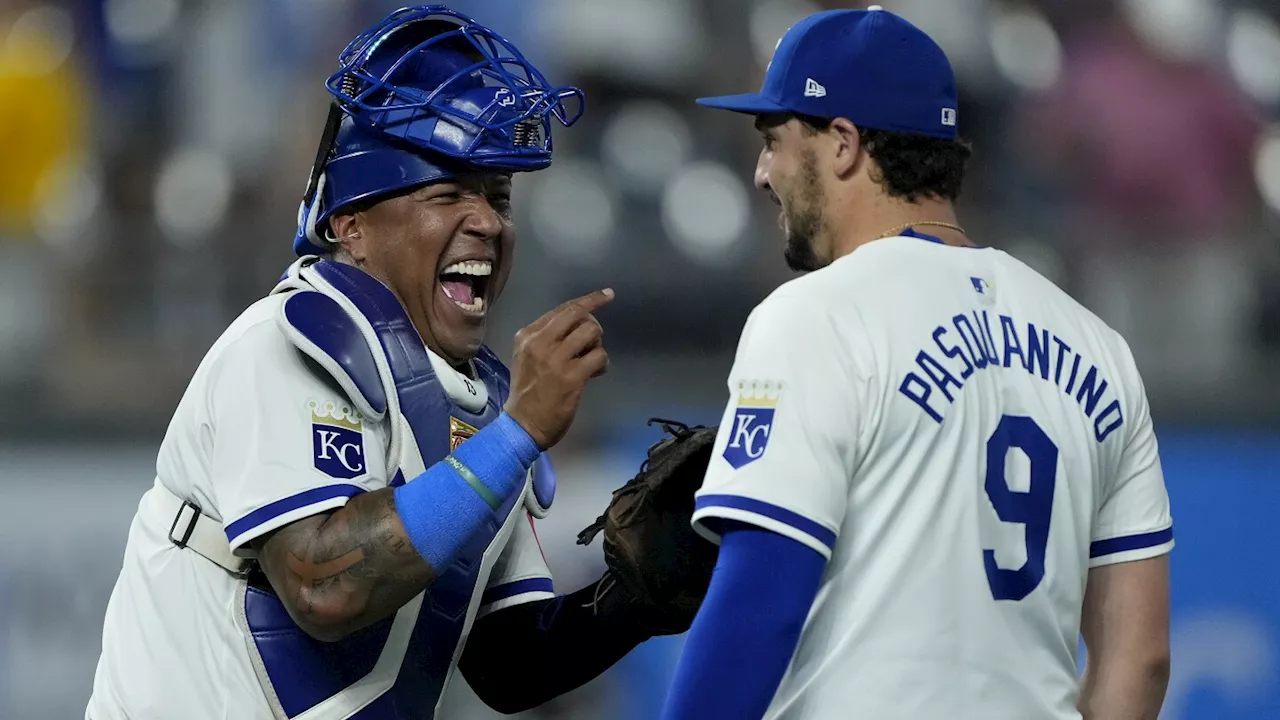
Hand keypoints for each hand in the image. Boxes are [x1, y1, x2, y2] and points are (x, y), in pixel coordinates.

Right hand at [505, 289, 613, 449]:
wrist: (522, 425)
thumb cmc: (527, 392)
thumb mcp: (527, 357)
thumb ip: (548, 338)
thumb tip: (580, 326)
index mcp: (528, 335)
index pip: (563, 308)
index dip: (589, 300)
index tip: (607, 295)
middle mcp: (540, 342)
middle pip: (579, 314)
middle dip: (593, 323)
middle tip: (593, 341)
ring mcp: (556, 359)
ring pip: (591, 332)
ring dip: (597, 345)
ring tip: (591, 361)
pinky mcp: (571, 376)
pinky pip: (599, 356)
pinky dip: (602, 363)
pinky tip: (595, 373)